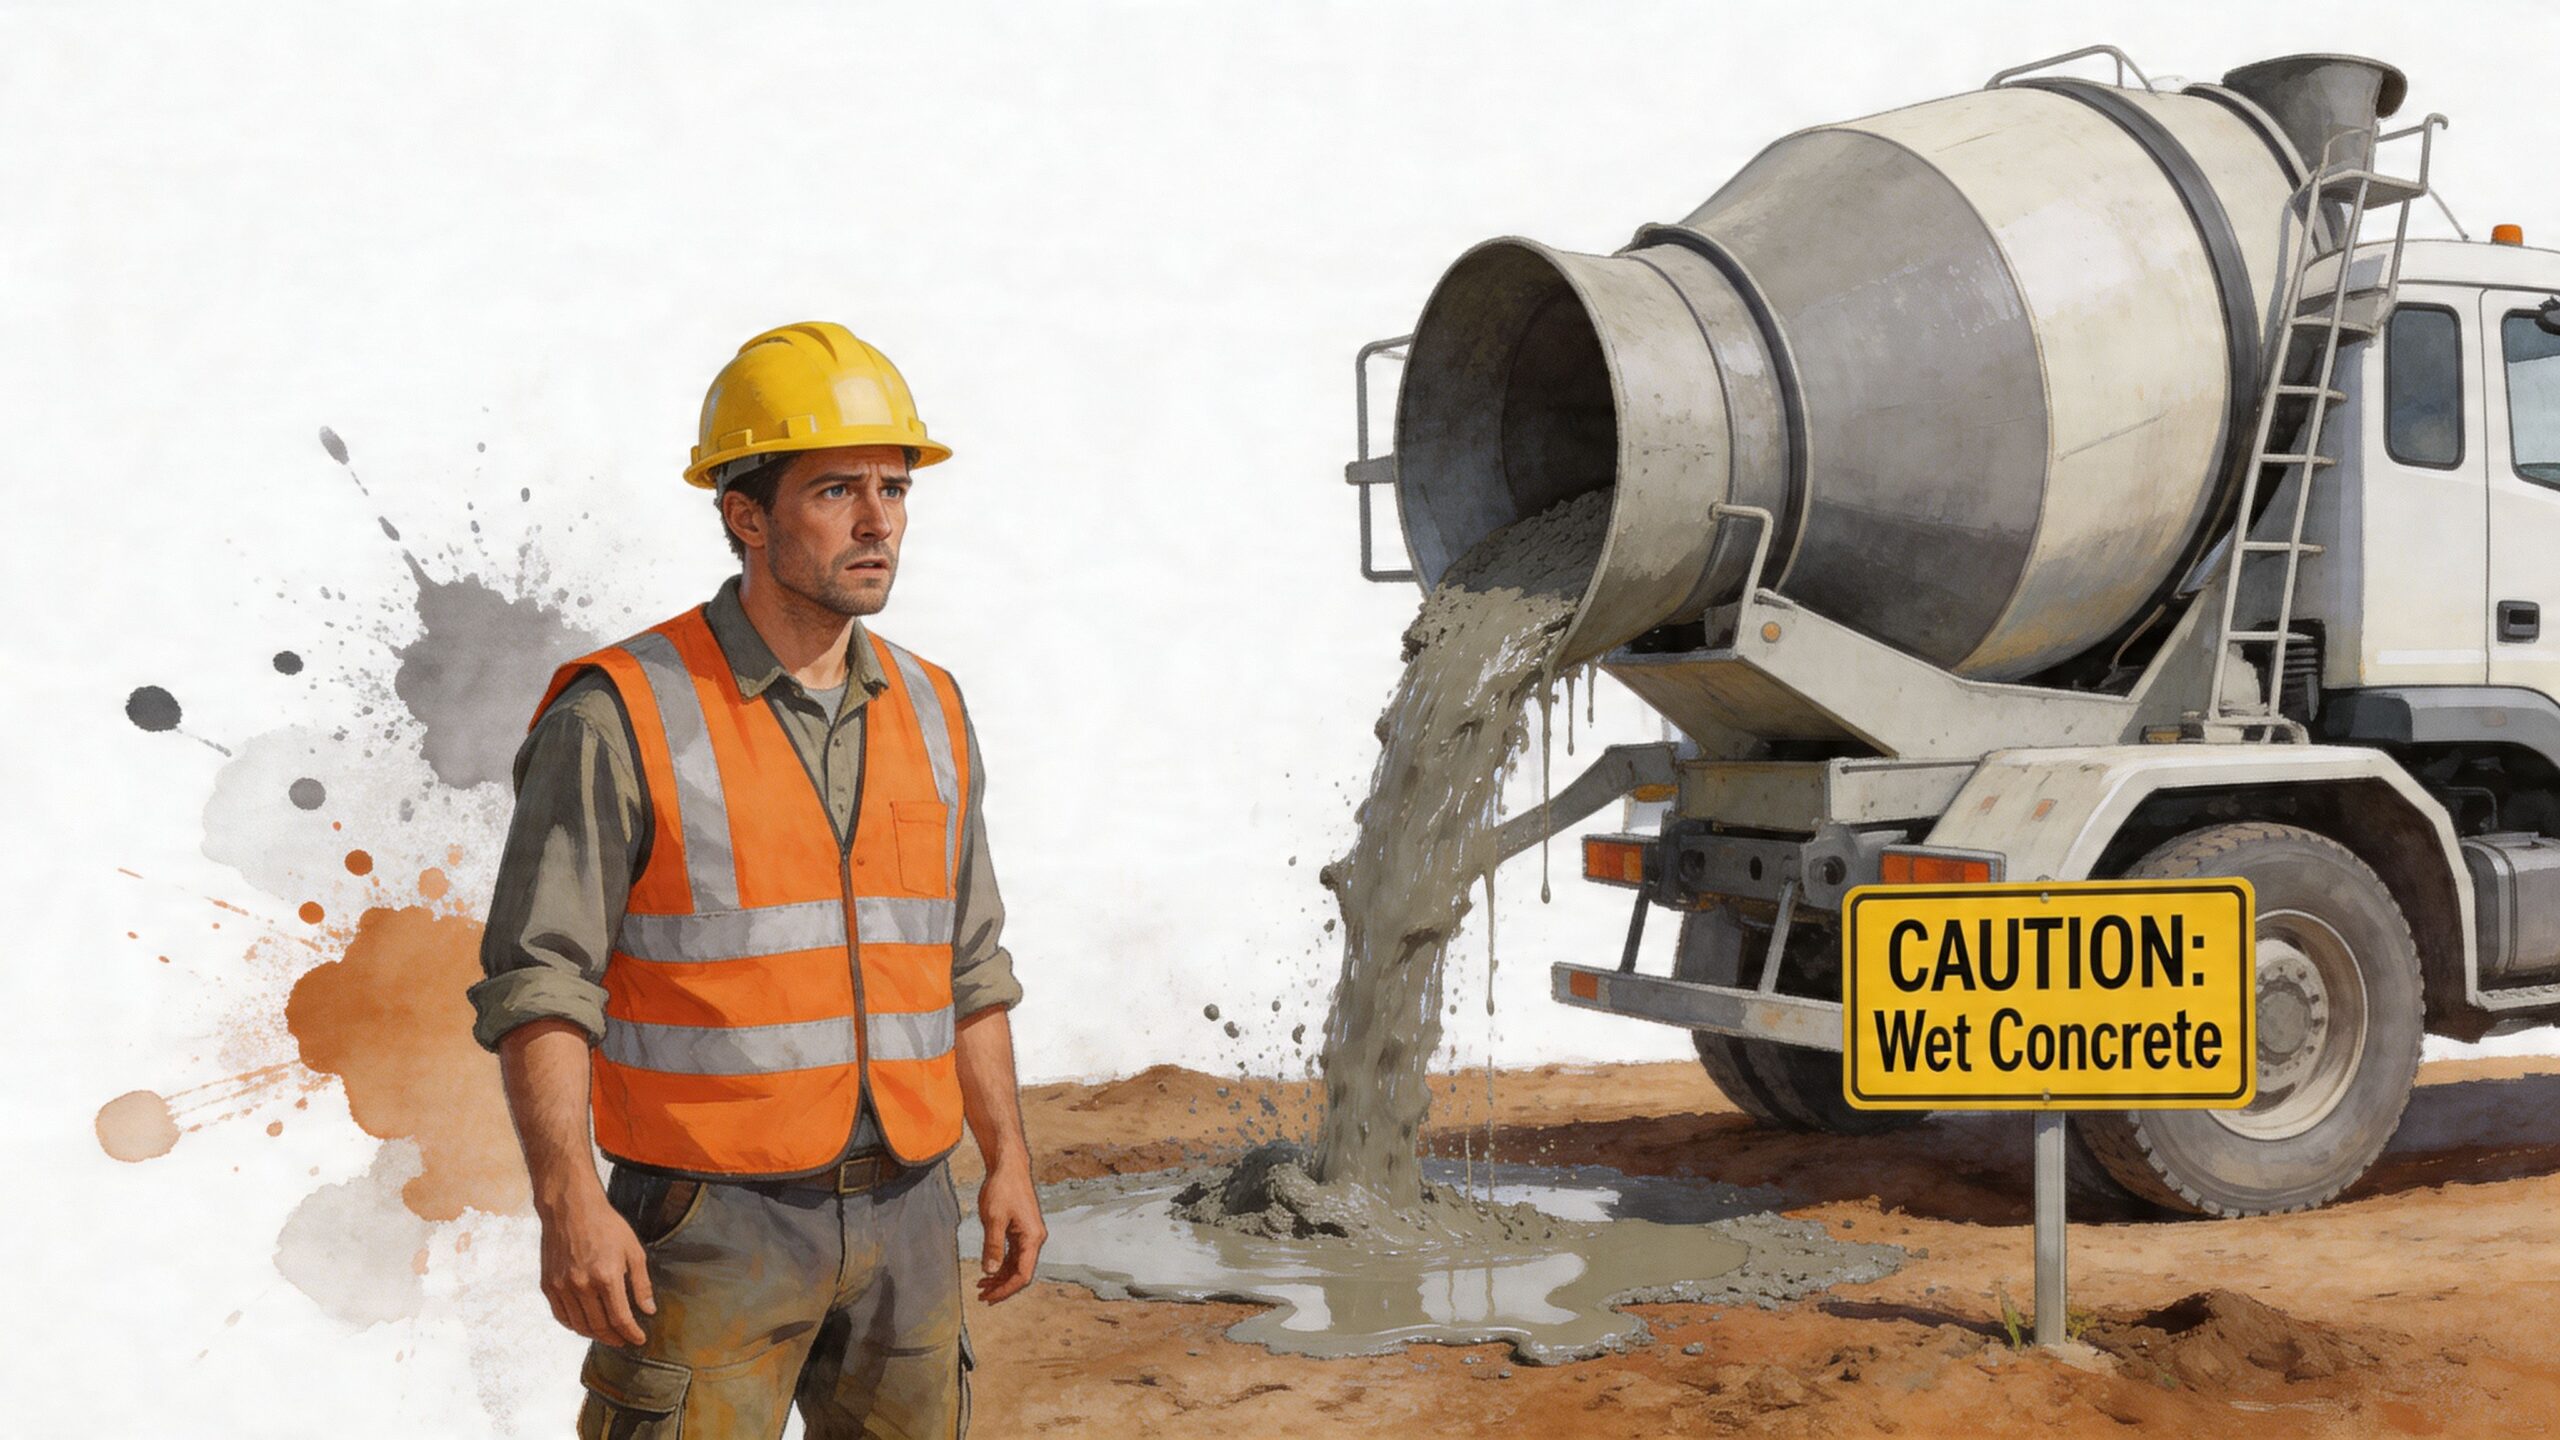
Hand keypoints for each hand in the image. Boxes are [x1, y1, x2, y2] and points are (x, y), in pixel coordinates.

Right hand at [539, 1188, 655, 1344]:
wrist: (571, 1208)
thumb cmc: (605, 1225)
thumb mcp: (633, 1250)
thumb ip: (641, 1283)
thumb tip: (648, 1310)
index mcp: (606, 1277)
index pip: (620, 1319)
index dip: (631, 1334)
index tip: (639, 1340)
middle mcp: (581, 1285)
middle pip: (599, 1326)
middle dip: (615, 1338)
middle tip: (624, 1340)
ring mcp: (562, 1287)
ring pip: (579, 1325)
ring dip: (595, 1335)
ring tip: (607, 1335)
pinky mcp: (548, 1285)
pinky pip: (561, 1316)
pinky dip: (574, 1325)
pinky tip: (585, 1324)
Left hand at [975, 1159, 1046, 1303]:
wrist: (1008, 1166)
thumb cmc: (1002, 1188)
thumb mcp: (994, 1219)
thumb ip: (992, 1246)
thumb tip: (990, 1272)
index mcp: (1032, 1238)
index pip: (1023, 1274)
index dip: (1006, 1289)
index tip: (989, 1297)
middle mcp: (1034, 1239)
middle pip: (1021, 1272)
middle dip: (1002, 1287)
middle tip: (982, 1297)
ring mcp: (1028, 1235)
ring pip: (1016, 1264)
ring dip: (1000, 1277)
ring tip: (981, 1287)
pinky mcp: (1021, 1229)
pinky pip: (1013, 1254)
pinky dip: (1000, 1264)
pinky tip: (987, 1270)